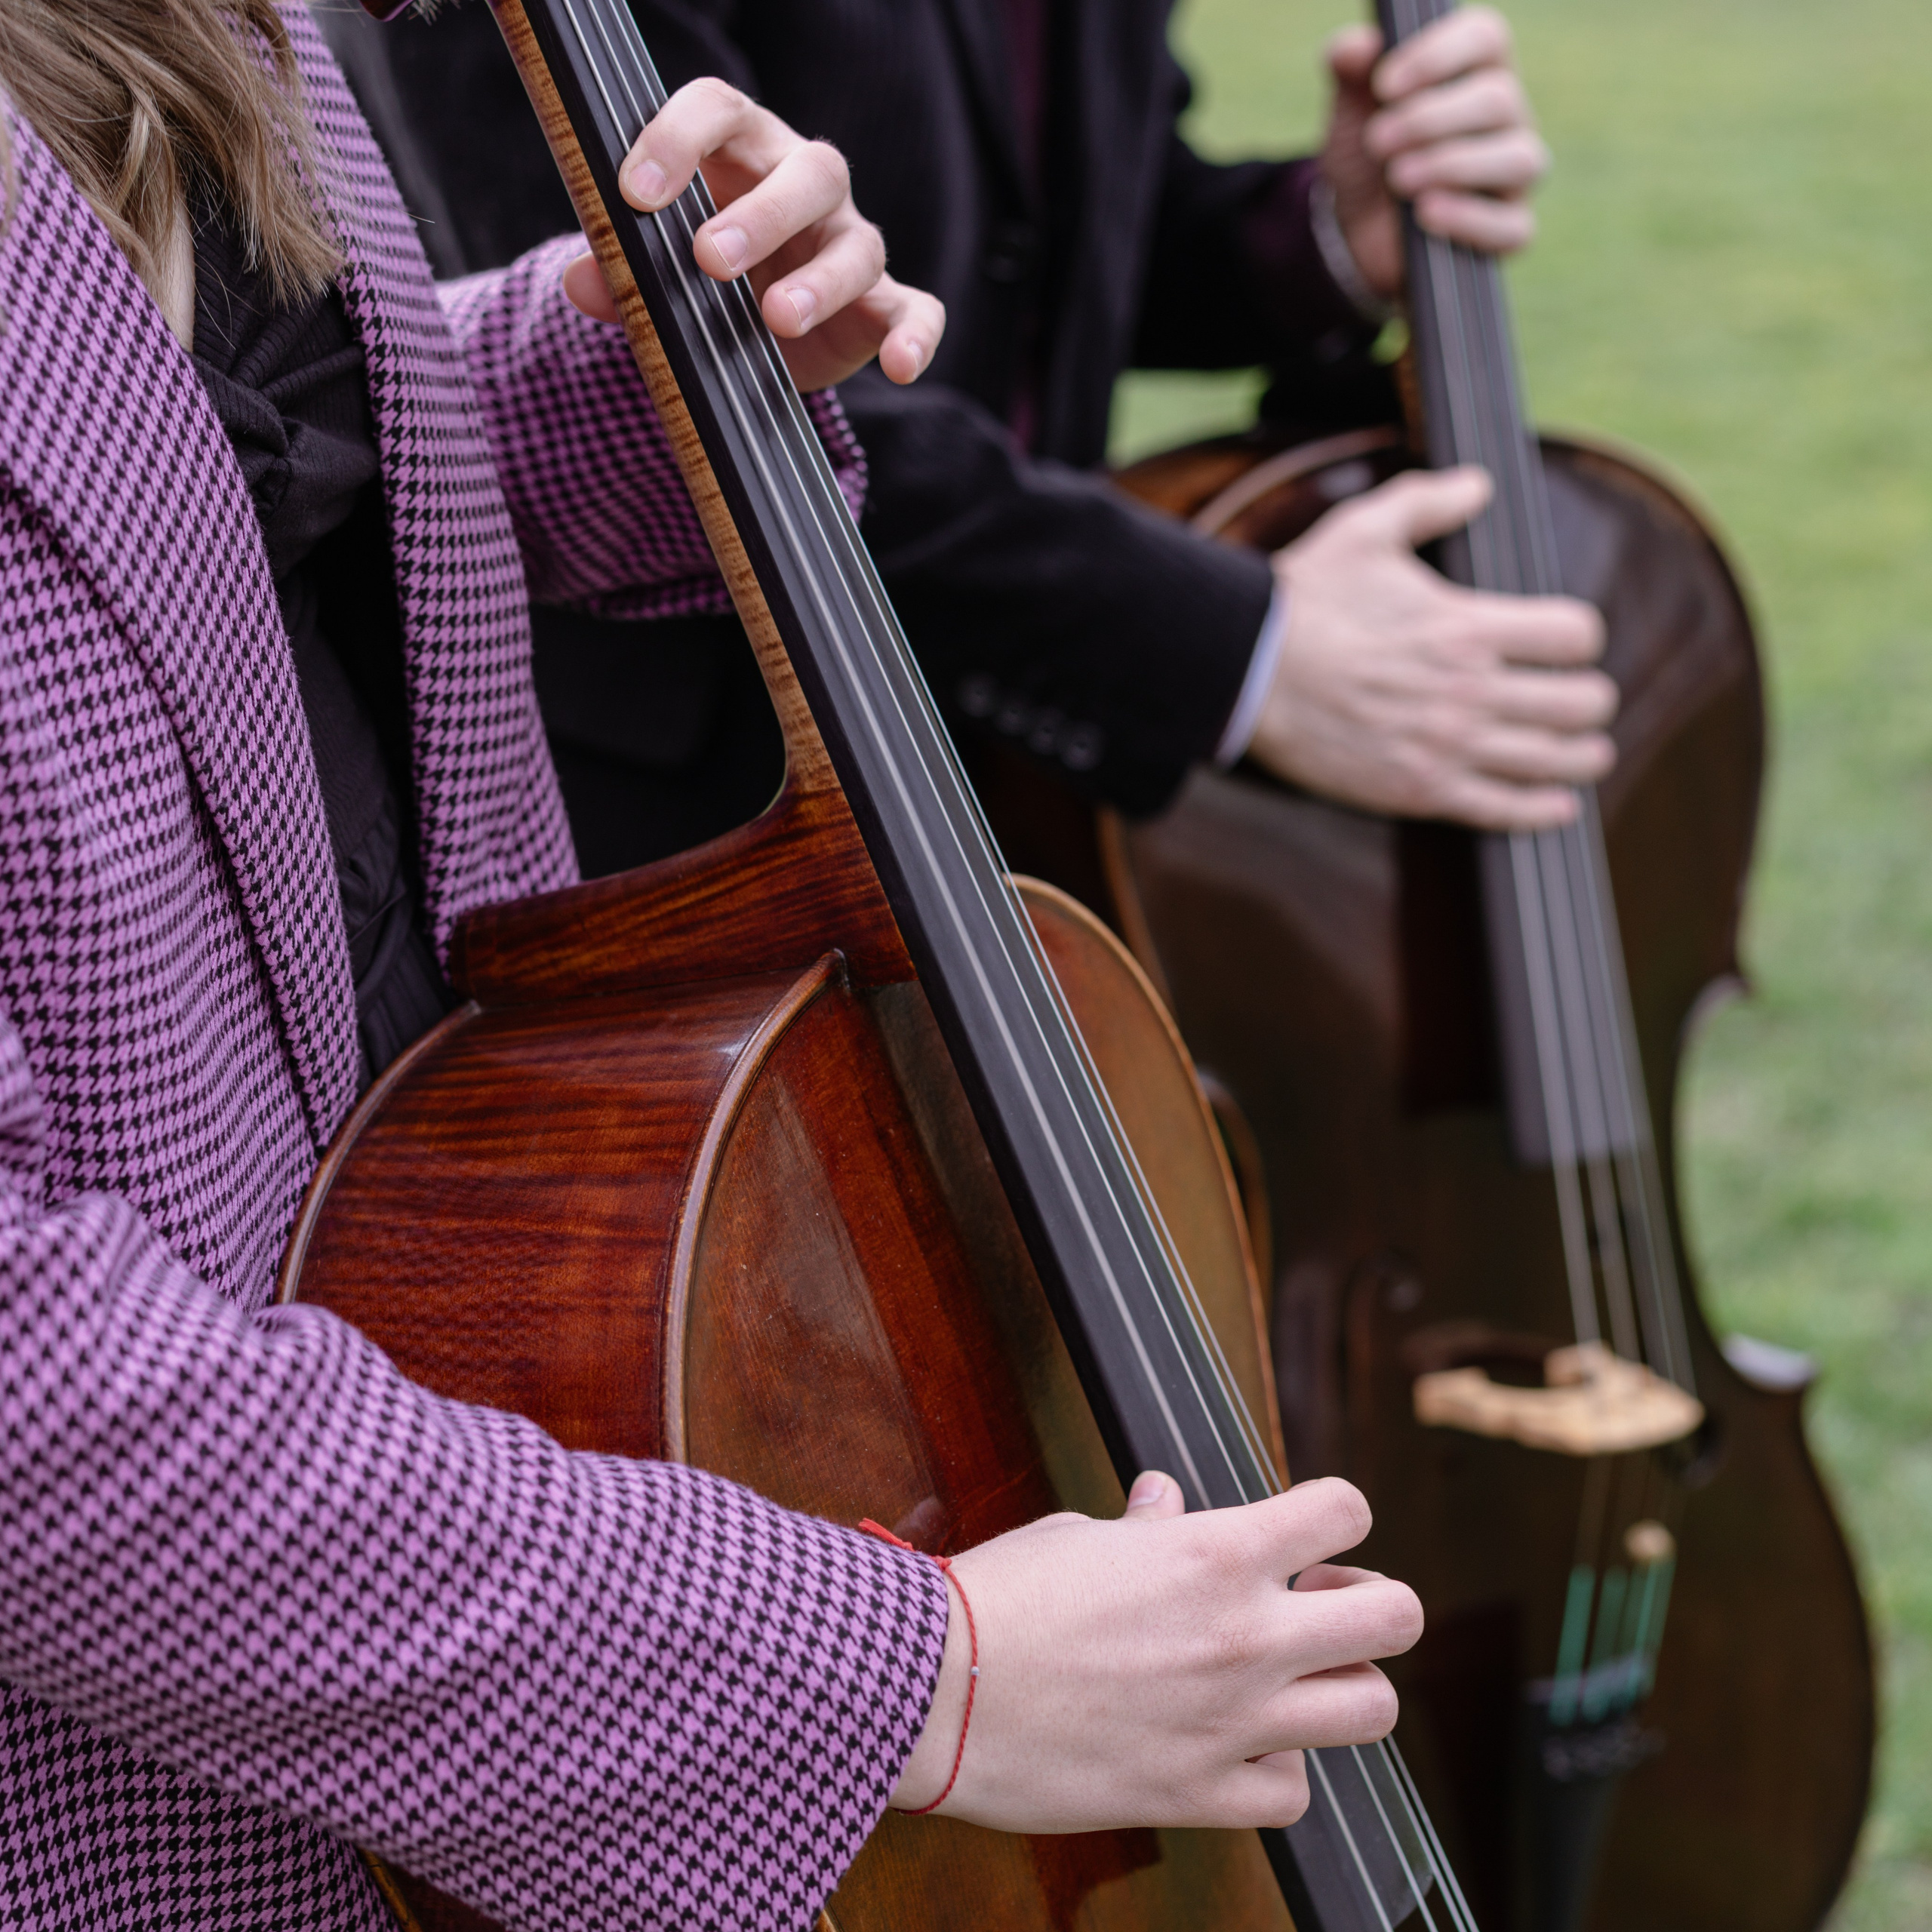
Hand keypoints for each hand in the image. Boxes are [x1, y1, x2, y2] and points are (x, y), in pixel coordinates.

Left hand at [562, 78, 944, 391]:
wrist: (749, 344)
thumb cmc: (699, 283)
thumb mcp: (653, 277)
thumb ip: (619, 274)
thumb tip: (581, 280)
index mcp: (742, 155)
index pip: (719, 111)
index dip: (677, 139)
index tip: (635, 194)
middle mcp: (806, 188)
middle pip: (806, 172)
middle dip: (760, 214)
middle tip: (708, 260)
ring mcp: (850, 245)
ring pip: (857, 245)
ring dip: (821, 281)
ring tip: (776, 318)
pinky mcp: (881, 308)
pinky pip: (916, 311)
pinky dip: (915, 337)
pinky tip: (899, 369)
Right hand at [889, 1473, 1420, 1832]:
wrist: (936, 1691)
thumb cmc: (997, 1599)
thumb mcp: (1076, 1536)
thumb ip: (1143, 1527)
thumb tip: (1163, 1503)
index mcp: (1215, 1551)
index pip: (1345, 1510)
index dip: (1333, 1516)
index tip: (1305, 1536)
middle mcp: (1244, 1635)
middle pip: (1397, 1616)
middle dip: (1370, 1602)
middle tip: (1318, 1606)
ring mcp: (1232, 1721)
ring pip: (1374, 1710)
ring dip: (1344, 1688)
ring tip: (1295, 1679)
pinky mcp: (1199, 1794)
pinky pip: (1294, 1793)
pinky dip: (1279, 1771)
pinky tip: (1239, 1747)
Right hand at [1250, 468, 1614, 830]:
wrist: (1246, 673)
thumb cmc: (1302, 602)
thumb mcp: (1364, 530)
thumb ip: (1428, 500)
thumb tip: (1477, 483)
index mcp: (1468, 625)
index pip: (1577, 634)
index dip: (1580, 636)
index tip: (1567, 643)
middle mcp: (1470, 689)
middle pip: (1583, 701)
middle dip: (1589, 699)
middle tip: (1581, 700)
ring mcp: (1447, 744)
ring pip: (1559, 759)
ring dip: (1583, 755)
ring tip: (1586, 752)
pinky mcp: (1420, 788)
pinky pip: (1505, 809)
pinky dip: (1541, 809)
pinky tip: (1556, 804)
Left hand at [1321, 6, 1548, 297]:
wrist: (1356, 229)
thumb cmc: (1369, 155)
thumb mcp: (1351, 109)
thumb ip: (1350, 68)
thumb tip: (1352, 48)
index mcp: (1477, 70)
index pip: (1485, 37)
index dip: (1436, 56)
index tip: (1383, 85)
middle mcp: (1508, 117)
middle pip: (1498, 99)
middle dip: (1428, 120)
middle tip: (1378, 141)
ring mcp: (1515, 175)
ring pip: (1518, 159)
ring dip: (1451, 166)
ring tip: (1398, 177)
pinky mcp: (1510, 229)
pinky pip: (1514, 227)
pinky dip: (1467, 219)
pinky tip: (1425, 213)